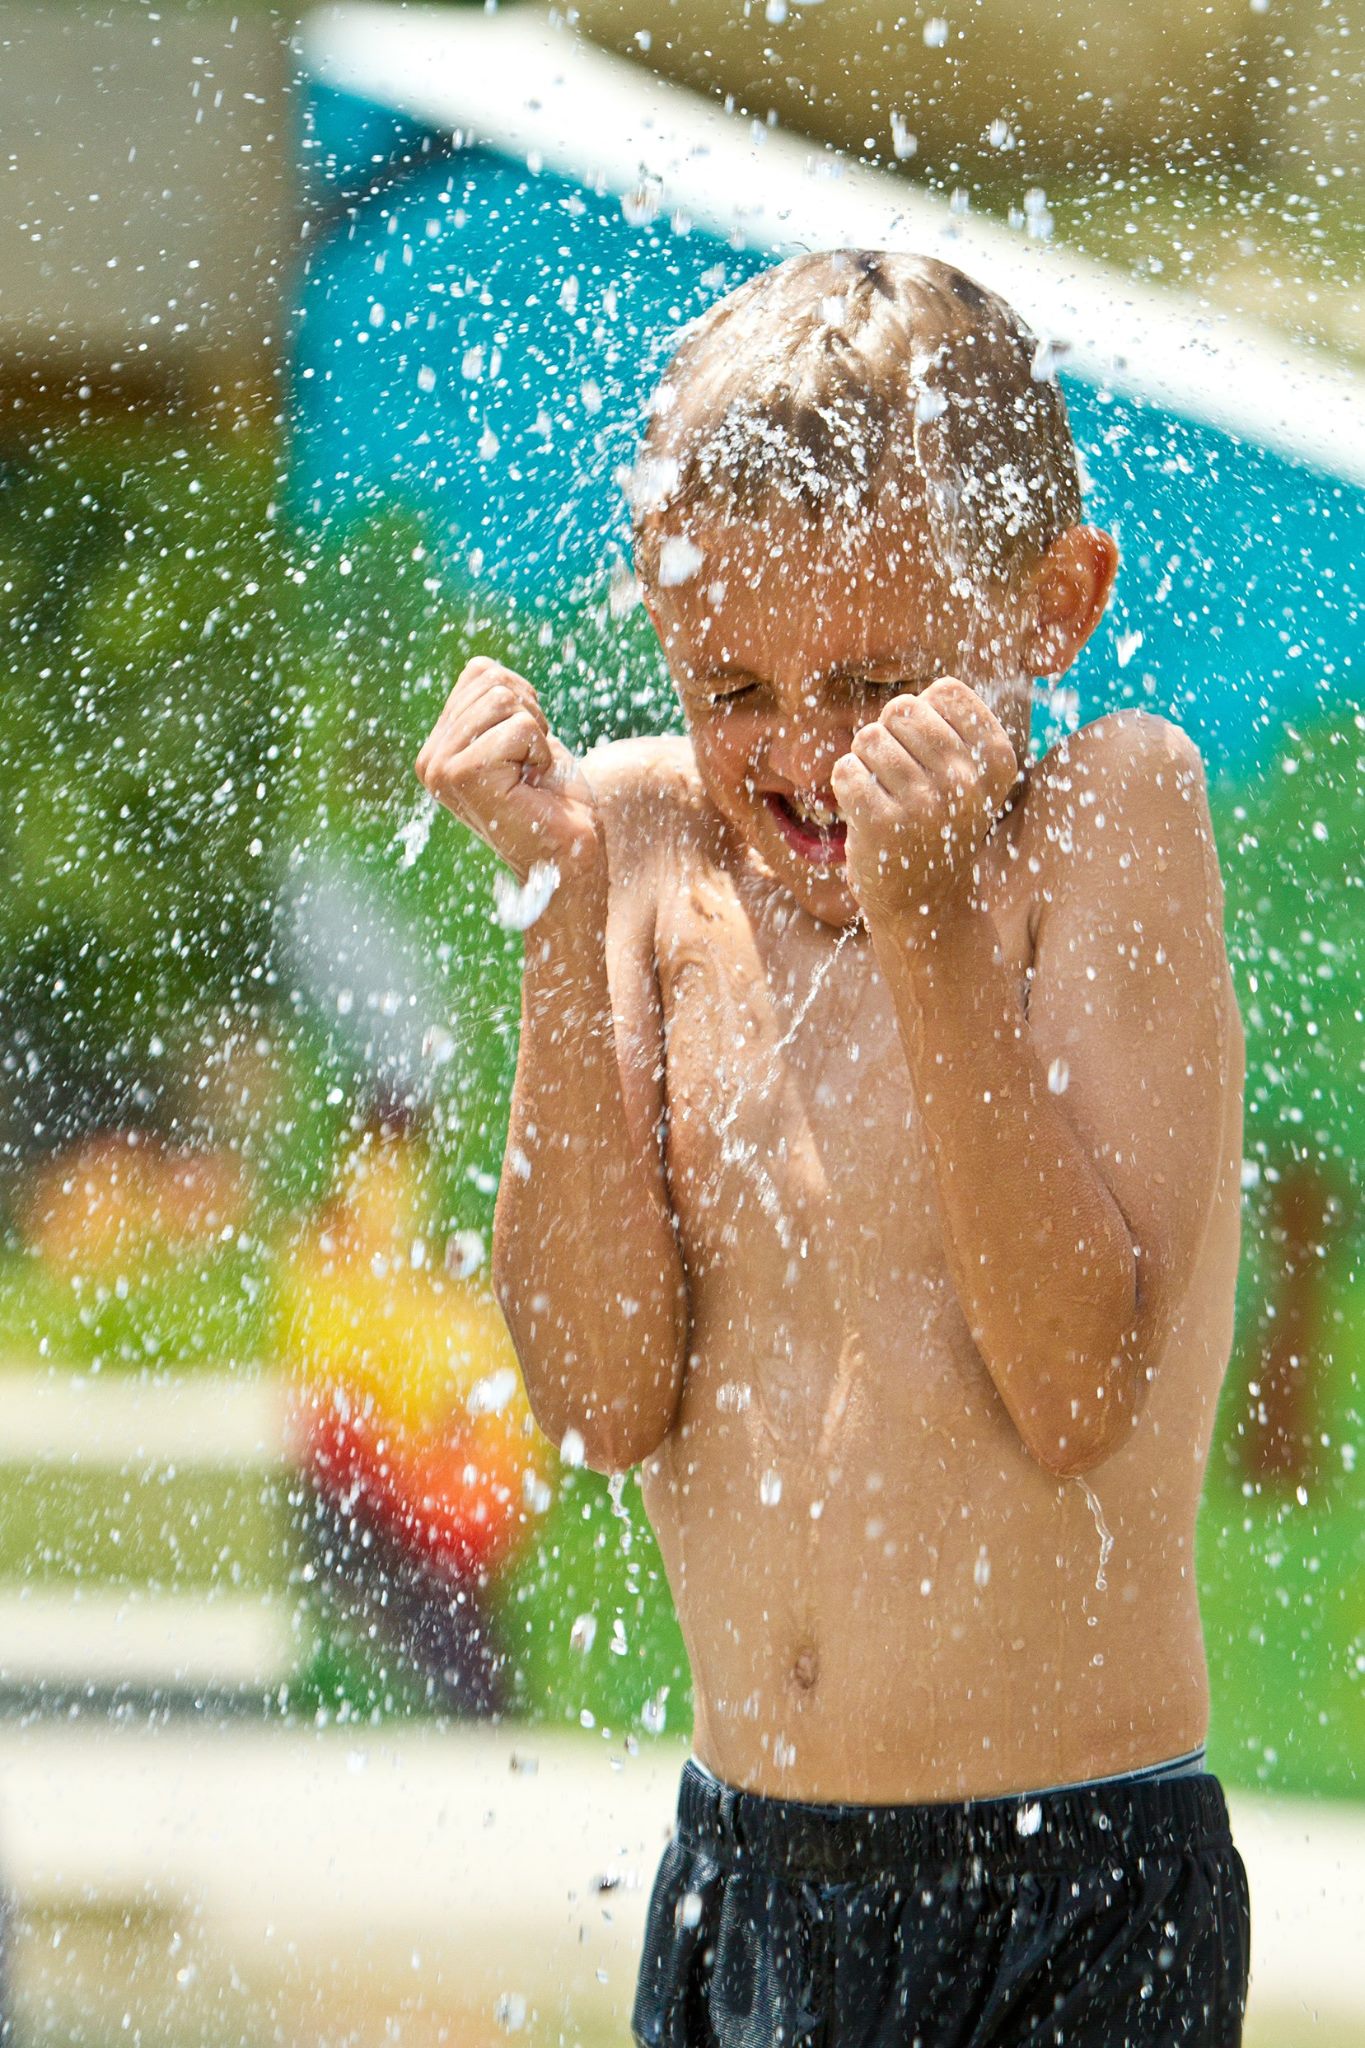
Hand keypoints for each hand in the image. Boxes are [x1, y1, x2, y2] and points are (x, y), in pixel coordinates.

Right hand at [415, 657, 603, 885]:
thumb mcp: (521, 739)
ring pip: (504, 699)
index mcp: (439, 747)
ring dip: (536, 735)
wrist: (569, 857)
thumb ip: (494, 705)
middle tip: (532, 765)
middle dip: (529, 715)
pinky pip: (519, 727)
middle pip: (491, 679)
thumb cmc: (555, 802)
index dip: (522, 701)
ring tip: (531, 775)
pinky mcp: (463, 776)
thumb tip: (482, 667)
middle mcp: (430, 759)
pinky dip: (541, 752)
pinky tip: (534, 786)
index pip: (480, 672)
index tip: (526, 749)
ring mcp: (441, 768)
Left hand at [830, 677, 1019, 933]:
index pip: (946, 690)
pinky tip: (866, 811)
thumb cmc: (939, 824)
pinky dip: (846, 785)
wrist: (927, 903)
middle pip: (902, 708)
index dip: (925, 713)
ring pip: (869, 737)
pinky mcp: (885, 825)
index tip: (929, 752)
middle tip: (899, 779)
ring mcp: (926, 804)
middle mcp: (967, 780)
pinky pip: (846, 770)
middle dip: (889, 736)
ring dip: (866, 763)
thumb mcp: (969, 776)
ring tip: (885, 796)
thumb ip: (951, 727)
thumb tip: (905, 698)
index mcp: (997, 759)